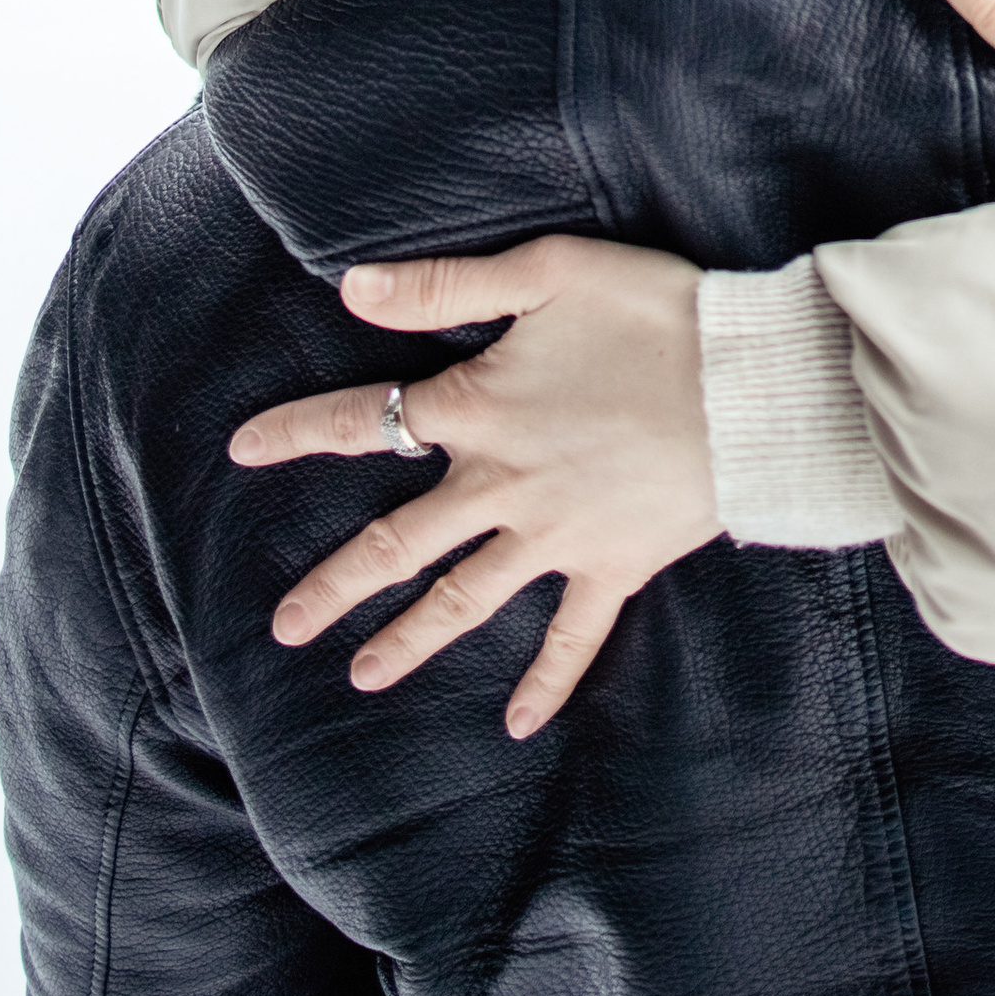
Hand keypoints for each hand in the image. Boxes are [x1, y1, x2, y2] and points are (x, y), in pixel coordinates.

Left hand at [228, 239, 713, 739]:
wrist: (753, 384)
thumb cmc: (656, 313)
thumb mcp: (550, 272)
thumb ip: (447, 285)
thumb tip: (351, 289)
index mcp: (480, 410)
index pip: (366, 421)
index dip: (299, 434)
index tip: (241, 450)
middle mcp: (502, 486)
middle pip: (399, 543)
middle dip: (335, 585)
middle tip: (285, 628)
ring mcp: (555, 537)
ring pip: (464, 600)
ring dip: (409, 641)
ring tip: (361, 677)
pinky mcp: (612, 566)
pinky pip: (573, 636)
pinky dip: (547, 681)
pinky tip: (520, 724)